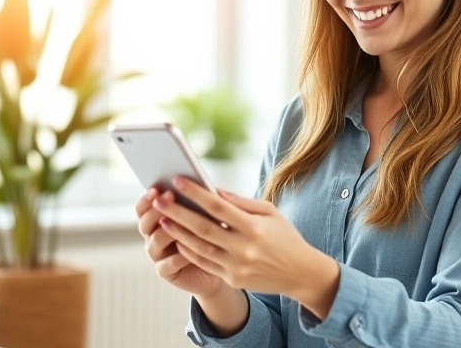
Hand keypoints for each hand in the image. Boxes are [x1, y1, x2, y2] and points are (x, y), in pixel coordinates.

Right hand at [136, 187, 223, 297]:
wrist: (220, 264)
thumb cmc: (212, 234)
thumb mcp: (206, 215)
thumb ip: (198, 201)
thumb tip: (201, 186)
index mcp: (158, 219)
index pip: (143, 207)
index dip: (146, 198)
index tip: (156, 189)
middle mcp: (153, 236)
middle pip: (144, 223)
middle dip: (156, 209)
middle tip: (169, 198)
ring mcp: (158, 255)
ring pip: (154, 242)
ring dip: (167, 231)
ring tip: (181, 224)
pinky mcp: (166, 272)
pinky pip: (167, 264)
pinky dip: (178, 256)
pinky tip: (190, 250)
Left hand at [155, 177, 338, 312]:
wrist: (301, 273)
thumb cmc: (285, 237)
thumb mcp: (270, 212)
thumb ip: (241, 202)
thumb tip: (214, 190)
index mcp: (254, 228)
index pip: (218, 207)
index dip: (196, 194)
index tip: (178, 181)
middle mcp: (244, 248)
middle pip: (203, 228)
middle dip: (178, 213)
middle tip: (159, 199)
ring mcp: (237, 266)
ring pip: (200, 248)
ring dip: (178, 233)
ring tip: (163, 219)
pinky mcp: (233, 279)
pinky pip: (205, 263)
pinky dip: (189, 251)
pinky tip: (178, 239)